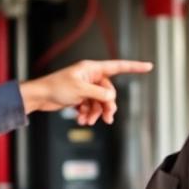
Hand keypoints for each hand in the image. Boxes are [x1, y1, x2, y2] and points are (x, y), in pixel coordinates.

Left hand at [19, 59, 152, 124]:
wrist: (39, 96)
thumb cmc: (56, 87)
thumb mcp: (80, 91)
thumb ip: (99, 94)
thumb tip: (111, 99)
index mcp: (92, 68)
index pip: (117, 66)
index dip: (134, 67)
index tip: (149, 66)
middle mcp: (90, 76)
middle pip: (109, 92)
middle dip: (106, 106)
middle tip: (107, 119)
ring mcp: (85, 87)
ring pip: (100, 102)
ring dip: (95, 113)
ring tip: (88, 121)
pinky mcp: (79, 97)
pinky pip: (90, 106)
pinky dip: (87, 114)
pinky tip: (80, 119)